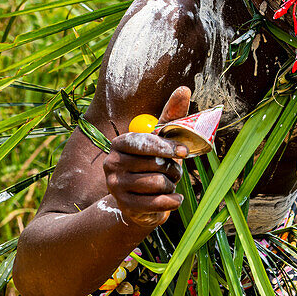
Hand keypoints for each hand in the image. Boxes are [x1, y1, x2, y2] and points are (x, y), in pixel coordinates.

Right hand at [103, 86, 191, 228]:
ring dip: (171, 183)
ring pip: (157, 182)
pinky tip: (175, 198)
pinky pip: (157, 203)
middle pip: (154, 164)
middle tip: (173, 170)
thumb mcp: (161, 139)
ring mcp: (115, 186)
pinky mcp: (124, 205)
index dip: (166, 147)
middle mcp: (112, 163)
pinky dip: (172, 200)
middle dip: (172, 168)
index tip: (184, 152)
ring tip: (169, 182)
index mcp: (119, 142)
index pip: (144, 142)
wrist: (139, 199)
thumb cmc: (153, 162)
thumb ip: (172, 115)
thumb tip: (184, 89)